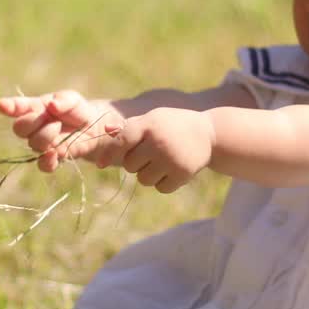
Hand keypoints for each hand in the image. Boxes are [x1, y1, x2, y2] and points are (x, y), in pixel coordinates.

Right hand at [0, 90, 123, 171]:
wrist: (94, 128)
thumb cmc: (77, 109)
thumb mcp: (73, 99)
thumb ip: (63, 100)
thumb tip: (52, 105)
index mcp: (34, 108)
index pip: (18, 107)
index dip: (9, 107)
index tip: (2, 105)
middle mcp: (33, 126)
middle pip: (19, 128)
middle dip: (33, 123)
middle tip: (54, 119)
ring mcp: (41, 143)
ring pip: (33, 144)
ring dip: (48, 137)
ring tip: (61, 128)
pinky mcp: (51, 158)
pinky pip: (43, 164)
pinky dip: (48, 160)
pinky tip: (56, 153)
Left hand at [94, 108, 213, 193]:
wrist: (209, 134)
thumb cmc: (172, 125)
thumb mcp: (153, 119)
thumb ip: (129, 127)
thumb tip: (106, 130)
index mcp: (149, 124)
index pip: (121, 141)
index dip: (109, 154)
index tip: (100, 164)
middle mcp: (159, 142)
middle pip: (130, 165)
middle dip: (135, 163)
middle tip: (150, 154)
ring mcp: (171, 159)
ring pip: (143, 180)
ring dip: (148, 175)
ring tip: (162, 162)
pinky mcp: (183, 174)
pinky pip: (160, 188)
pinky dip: (163, 183)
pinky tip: (173, 169)